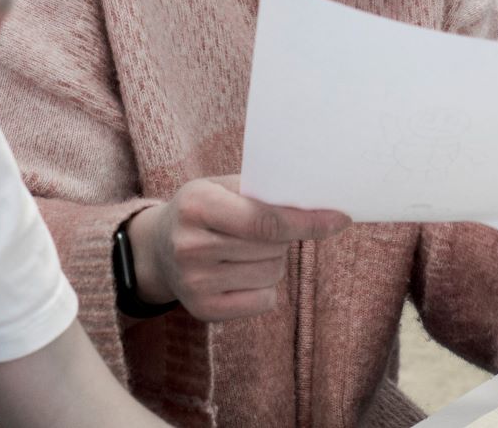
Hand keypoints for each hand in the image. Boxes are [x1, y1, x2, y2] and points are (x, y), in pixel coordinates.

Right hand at [126, 175, 349, 321]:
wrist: (157, 249)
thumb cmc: (203, 209)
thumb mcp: (221, 185)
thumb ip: (262, 190)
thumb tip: (318, 202)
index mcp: (196, 205)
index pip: (264, 220)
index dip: (307, 222)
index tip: (340, 218)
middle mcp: (190, 246)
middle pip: (272, 248)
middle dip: (282, 237)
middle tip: (261, 229)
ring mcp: (194, 283)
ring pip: (272, 274)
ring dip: (273, 260)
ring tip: (245, 249)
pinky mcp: (203, 311)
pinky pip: (264, 301)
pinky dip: (264, 286)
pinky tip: (240, 272)